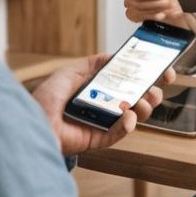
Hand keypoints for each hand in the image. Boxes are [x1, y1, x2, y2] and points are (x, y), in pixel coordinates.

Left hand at [32, 54, 173, 156]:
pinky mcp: (99, 140)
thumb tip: (113, 56)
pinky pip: (120, 133)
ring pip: (133, 116)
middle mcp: (103, 106)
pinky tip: (129, 116)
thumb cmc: (46, 98)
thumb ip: (92, 65)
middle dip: (152, 92)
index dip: (146, 75)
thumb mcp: (69, 72)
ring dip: (145, 107)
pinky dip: (128, 124)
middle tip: (160, 87)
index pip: (127, 81)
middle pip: (136, 98)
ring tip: (145, 100)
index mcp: (98, 89)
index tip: (163, 69)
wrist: (32, 123)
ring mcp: (103, 123)